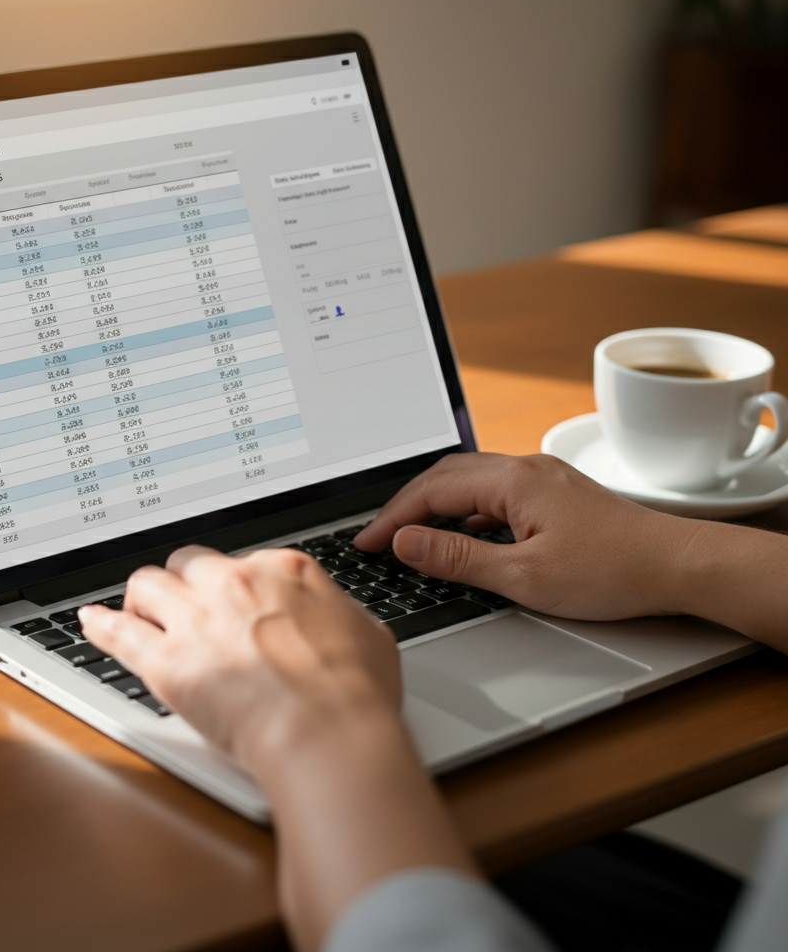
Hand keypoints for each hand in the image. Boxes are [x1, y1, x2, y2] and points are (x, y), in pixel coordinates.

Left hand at [79, 546, 475, 951]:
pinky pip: (119, 633)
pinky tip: (90, 621)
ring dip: (143, 598)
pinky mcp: (166, 662)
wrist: (326, 732)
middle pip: (188, 564)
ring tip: (140, 612)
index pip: (243, 563)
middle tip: (186, 606)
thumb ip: (342, 614)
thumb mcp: (369, 634)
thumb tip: (340, 617)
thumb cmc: (353, 692)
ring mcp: (196, 619)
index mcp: (282, 571)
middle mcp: (233, 584)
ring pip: (147, 585)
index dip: (235, 586)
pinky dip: (101, 626)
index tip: (233, 602)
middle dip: (185, 582)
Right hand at [354, 453, 787, 649]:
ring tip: (410, 534)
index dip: (392, 517)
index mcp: (512, 480)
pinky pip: (493, 489)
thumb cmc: (611, 571)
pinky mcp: (553, 491)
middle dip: (406, 505)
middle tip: (379, 537)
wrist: (676, 565)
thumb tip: (407, 543)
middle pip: (445, 475)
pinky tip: (462, 533)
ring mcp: (541, 476)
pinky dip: (464, 508)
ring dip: (434, 503)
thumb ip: (457, 557)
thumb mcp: (524, 576)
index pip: (431, 491)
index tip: (367, 542)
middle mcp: (524, 467)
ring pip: (468, 479)